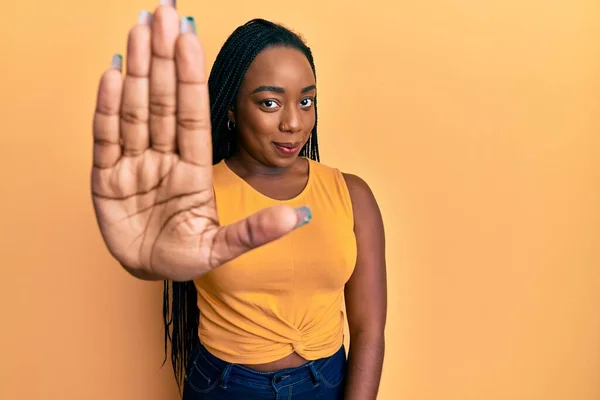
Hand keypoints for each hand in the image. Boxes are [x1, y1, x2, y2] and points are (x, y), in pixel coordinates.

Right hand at [91, 3, 308, 280]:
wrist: (147, 272)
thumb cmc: (185, 258)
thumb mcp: (222, 249)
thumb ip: (256, 232)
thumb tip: (301, 216)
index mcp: (193, 169)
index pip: (193, 114)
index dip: (191, 77)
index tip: (192, 38)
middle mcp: (163, 158)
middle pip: (164, 101)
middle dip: (164, 58)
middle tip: (162, 13)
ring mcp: (133, 165)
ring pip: (135, 109)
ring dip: (138, 70)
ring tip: (139, 29)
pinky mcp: (105, 179)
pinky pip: (106, 137)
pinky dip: (107, 107)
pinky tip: (114, 73)